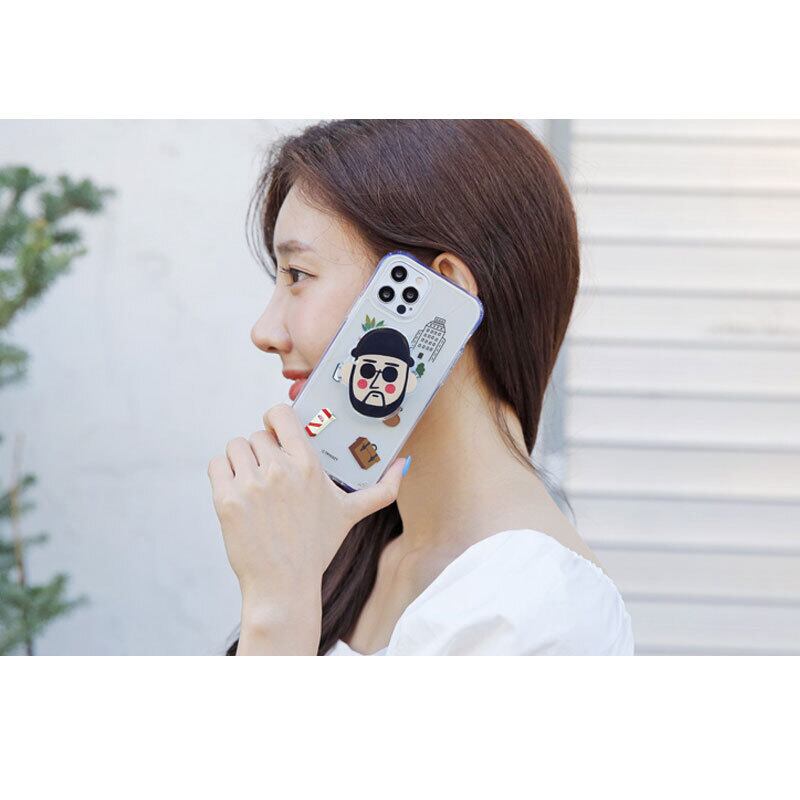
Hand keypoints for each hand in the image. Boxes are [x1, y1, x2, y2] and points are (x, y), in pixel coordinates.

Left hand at [207, 403, 408, 651]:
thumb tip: (405, 465)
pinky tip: (237, 491)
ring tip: (253, 484)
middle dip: (261, 452)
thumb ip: (383, 488)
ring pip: (235, 447)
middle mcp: (279, 469)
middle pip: (257, 435)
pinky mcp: (227, 499)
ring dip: (241, 461)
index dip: (274, 419)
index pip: (280, 414)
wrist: (284, 585)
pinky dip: (223, 474)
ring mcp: (251, 483)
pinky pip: (217, 465)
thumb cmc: (318, 547)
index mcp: (308, 464)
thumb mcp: (352, 513)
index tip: (276, 433)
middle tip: (269, 476)